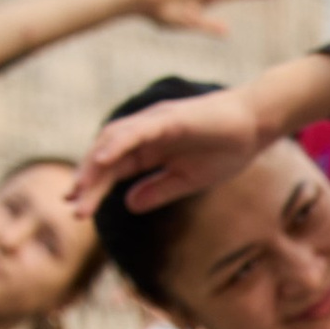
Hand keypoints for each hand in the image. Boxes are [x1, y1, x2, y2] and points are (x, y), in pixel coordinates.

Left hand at [71, 81, 275, 217]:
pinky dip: (116, 145)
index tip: (77, 210)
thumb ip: (158, 190)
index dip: (94, 188)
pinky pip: (135, 131)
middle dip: (88, 182)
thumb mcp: (188, 179)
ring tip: (80, 189)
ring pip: (113, 141)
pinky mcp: (168, 118)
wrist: (256, 125)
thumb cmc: (226, 149)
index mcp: (149, 149)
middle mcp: (144, 133)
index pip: (113, 169)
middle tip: (72, 208)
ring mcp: (154, 123)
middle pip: (106, 156)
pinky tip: (102, 160)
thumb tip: (128, 204)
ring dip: (94, 166)